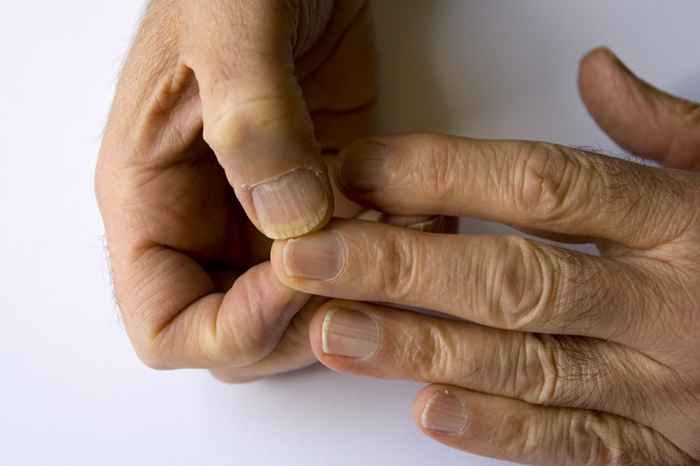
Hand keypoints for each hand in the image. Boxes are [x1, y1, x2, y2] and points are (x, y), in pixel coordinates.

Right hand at [95, 0, 377, 379]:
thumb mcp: (229, 24)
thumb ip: (250, 120)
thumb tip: (290, 220)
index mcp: (152, 196)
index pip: (167, 325)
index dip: (232, 330)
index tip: (297, 276)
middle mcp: (205, 219)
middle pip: (244, 334)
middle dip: (308, 322)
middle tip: (365, 270)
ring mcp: (266, 212)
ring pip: (306, 306)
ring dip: (363, 289)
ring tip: (407, 230)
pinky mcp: (321, 194)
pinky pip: (352, 258)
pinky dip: (389, 254)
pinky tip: (422, 212)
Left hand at [271, 49, 699, 463]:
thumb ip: (667, 129)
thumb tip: (598, 72)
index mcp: (680, 222)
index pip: (541, 186)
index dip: (443, 176)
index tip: (359, 169)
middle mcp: (666, 303)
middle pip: (513, 278)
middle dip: (402, 269)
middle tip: (311, 257)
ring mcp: (666, 385)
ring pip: (526, 364)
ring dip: (422, 349)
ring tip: (335, 332)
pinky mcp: (666, 449)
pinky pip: (574, 444)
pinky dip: (499, 430)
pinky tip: (427, 410)